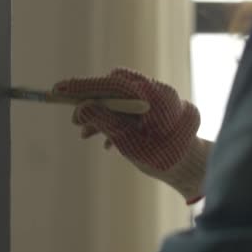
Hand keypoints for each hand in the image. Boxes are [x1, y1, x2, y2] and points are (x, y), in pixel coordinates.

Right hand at [54, 67, 208, 203]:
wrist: (191, 169)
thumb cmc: (165, 156)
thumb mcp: (129, 141)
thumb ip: (105, 122)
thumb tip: (81, 108)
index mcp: (153, 93)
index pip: (112, 83)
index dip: (84, 86)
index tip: (60, 89)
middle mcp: (156, 91)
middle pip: (114, 90)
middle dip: (91, 103)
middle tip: (72, 117)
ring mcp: (156, 100)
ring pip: (120, 102)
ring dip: (101, 117)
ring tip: (84, 135)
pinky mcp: (155, 110)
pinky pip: (130, 111)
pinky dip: (116, 123)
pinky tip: (106, 143)